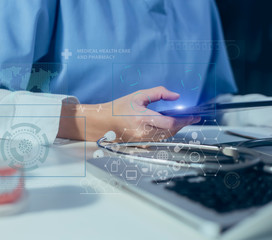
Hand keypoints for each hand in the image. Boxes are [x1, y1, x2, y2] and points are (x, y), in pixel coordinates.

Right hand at [57, 86, 199, 140]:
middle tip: (190, 116)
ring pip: (166, 137)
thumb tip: (176, 96)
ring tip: (179, 120)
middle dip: (182, 124)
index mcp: (142, 118)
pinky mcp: (141, 145)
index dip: (185, 120)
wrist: (104, 122)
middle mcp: (143, 132)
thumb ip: (158, 93)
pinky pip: (159, 140)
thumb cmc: (119, 108)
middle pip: (171, 132)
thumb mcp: (138, 95)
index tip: (195, 116)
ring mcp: (142, 141)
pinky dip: (166, 133)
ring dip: (175, 129)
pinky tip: (166, 126)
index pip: (170, 122)